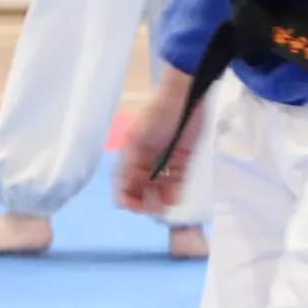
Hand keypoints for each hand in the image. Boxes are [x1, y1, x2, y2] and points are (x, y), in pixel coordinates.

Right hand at [114, 69, 202, 214]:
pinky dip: (175, 190)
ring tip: (163, 207)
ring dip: (160, 198)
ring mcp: (166, 159)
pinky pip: (178, 178)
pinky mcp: (183, 157)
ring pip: (160, 185)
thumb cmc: (157, 115)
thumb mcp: (137, 140)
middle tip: (151, 210)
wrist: (184, 97)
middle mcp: (147, 158)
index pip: (125, 182)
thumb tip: (123, 189)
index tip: (132, 208)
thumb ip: (130, 165)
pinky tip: (174, 199)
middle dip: (145, 200)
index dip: (127, 196)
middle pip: (143, 187)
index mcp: (131, 154)